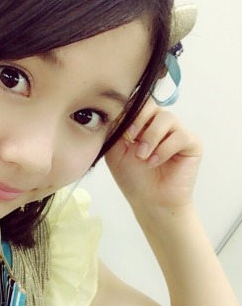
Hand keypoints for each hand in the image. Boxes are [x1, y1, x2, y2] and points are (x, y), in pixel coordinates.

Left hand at [105, 99, 201, 213]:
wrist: (150, 202)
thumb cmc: (133, 178)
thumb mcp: (115, 152)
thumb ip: (114, 130)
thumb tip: (115, 110)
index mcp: (142, 124)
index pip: (137, 104)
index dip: (129, 113)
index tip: (123, 132)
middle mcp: (160, 125)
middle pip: (152, 105)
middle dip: (139, 120)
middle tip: (131, 140)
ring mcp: (177, 133)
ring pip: (167, 118)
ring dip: (151, 137)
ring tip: (143, 157)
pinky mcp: (191, 144)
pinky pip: (180, 136)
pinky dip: (164, 149)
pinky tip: (154, 162)